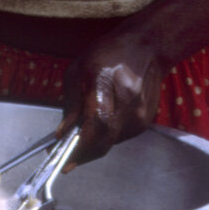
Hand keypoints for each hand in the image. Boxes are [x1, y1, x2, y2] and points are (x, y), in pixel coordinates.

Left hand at [60, 31, 166, 163]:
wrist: (146, 47)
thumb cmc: (110, 53)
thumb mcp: (79, 69)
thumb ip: (71, 103)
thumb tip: (62, 134)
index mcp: (108, 84)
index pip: (95, 125)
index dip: (79, 147)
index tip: (63, 161)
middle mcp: (129, 103)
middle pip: (104, 141)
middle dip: (83, 153)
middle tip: (66, 155)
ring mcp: (140, 115)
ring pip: (110, 143)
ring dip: (94, 144)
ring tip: (82, 133)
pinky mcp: (144, 122)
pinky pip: (119, 138)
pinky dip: (106, 137)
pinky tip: (101, 123)